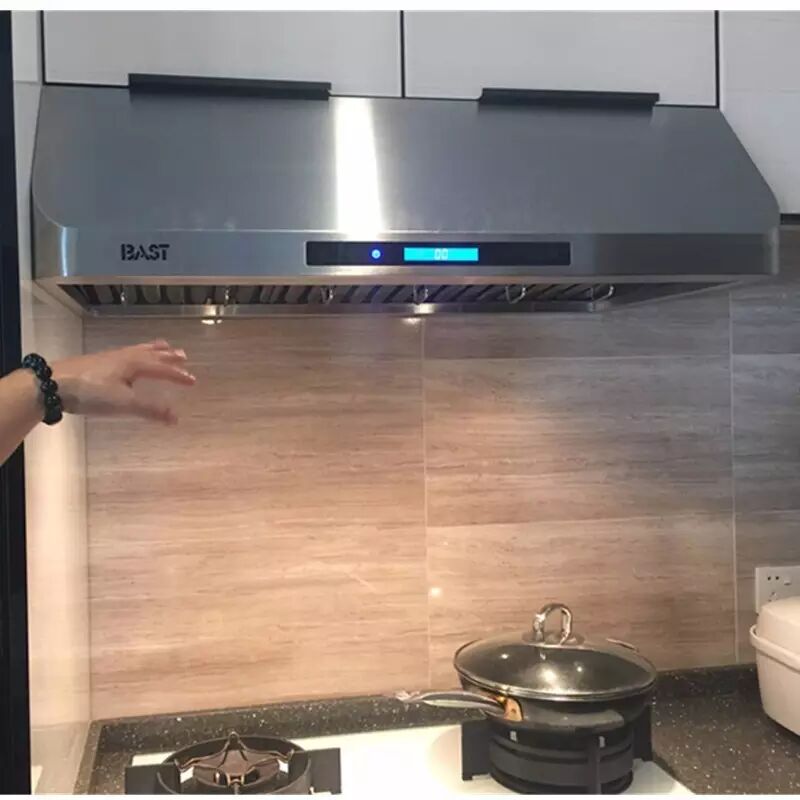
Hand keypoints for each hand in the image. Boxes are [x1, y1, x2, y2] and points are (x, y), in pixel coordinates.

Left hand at [52, 340, 195, 424]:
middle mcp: (125, 357)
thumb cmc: (92, 392)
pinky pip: (124, 354)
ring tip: (161, 347)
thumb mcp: (124, 403)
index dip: (178, 375)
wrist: (53, 384)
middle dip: (168, 357)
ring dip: (152, 350)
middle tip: (182, 355)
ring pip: (136, 351)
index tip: (193, 381)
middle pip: (151, 354)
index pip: (162, 370)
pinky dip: (135, 353)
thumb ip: (150, 410)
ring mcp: (109, 358)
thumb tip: (177, 418)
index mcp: (134, 364)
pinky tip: (127, 359)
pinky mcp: (97, 363)